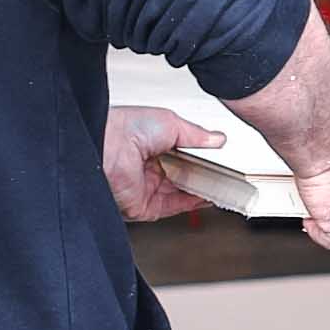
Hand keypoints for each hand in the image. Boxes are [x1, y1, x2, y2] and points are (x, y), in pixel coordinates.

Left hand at [99, 106, 211, 222]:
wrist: (107, 148)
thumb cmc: (127, 128)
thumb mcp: (171, 122)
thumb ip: (196, 134)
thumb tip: (217, 139)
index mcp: (150, 143)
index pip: (181, 153)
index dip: (201, 156)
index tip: (218, 157)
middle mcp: (147, 166)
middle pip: (182, 174)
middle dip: (202, 174)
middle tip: (223, 172)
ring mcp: (146, 186)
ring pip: (180, 192)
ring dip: (200, 190)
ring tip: (221, 185)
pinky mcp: (144, 205)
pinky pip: (173, 207)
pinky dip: (191, 204)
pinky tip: (206, 196)